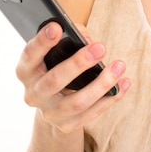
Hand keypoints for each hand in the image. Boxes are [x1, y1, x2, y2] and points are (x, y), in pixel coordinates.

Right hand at [15, 21, 130, 132]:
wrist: (51, 104)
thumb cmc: (55, 67)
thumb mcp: (54, 52)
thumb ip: (70, 39)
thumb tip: (89, 41)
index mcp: (26, 71)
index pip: (30, 55)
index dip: (42, 41)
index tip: (57, 27)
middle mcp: (34, 94)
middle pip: (55, 81)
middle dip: (79, 63)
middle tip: (100, 47)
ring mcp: (50, 113)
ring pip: (78, 102)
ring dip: (101, 83)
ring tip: (119, 65)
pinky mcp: (67, 125)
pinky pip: (93, 113)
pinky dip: (111, 97)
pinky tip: (124, 82)